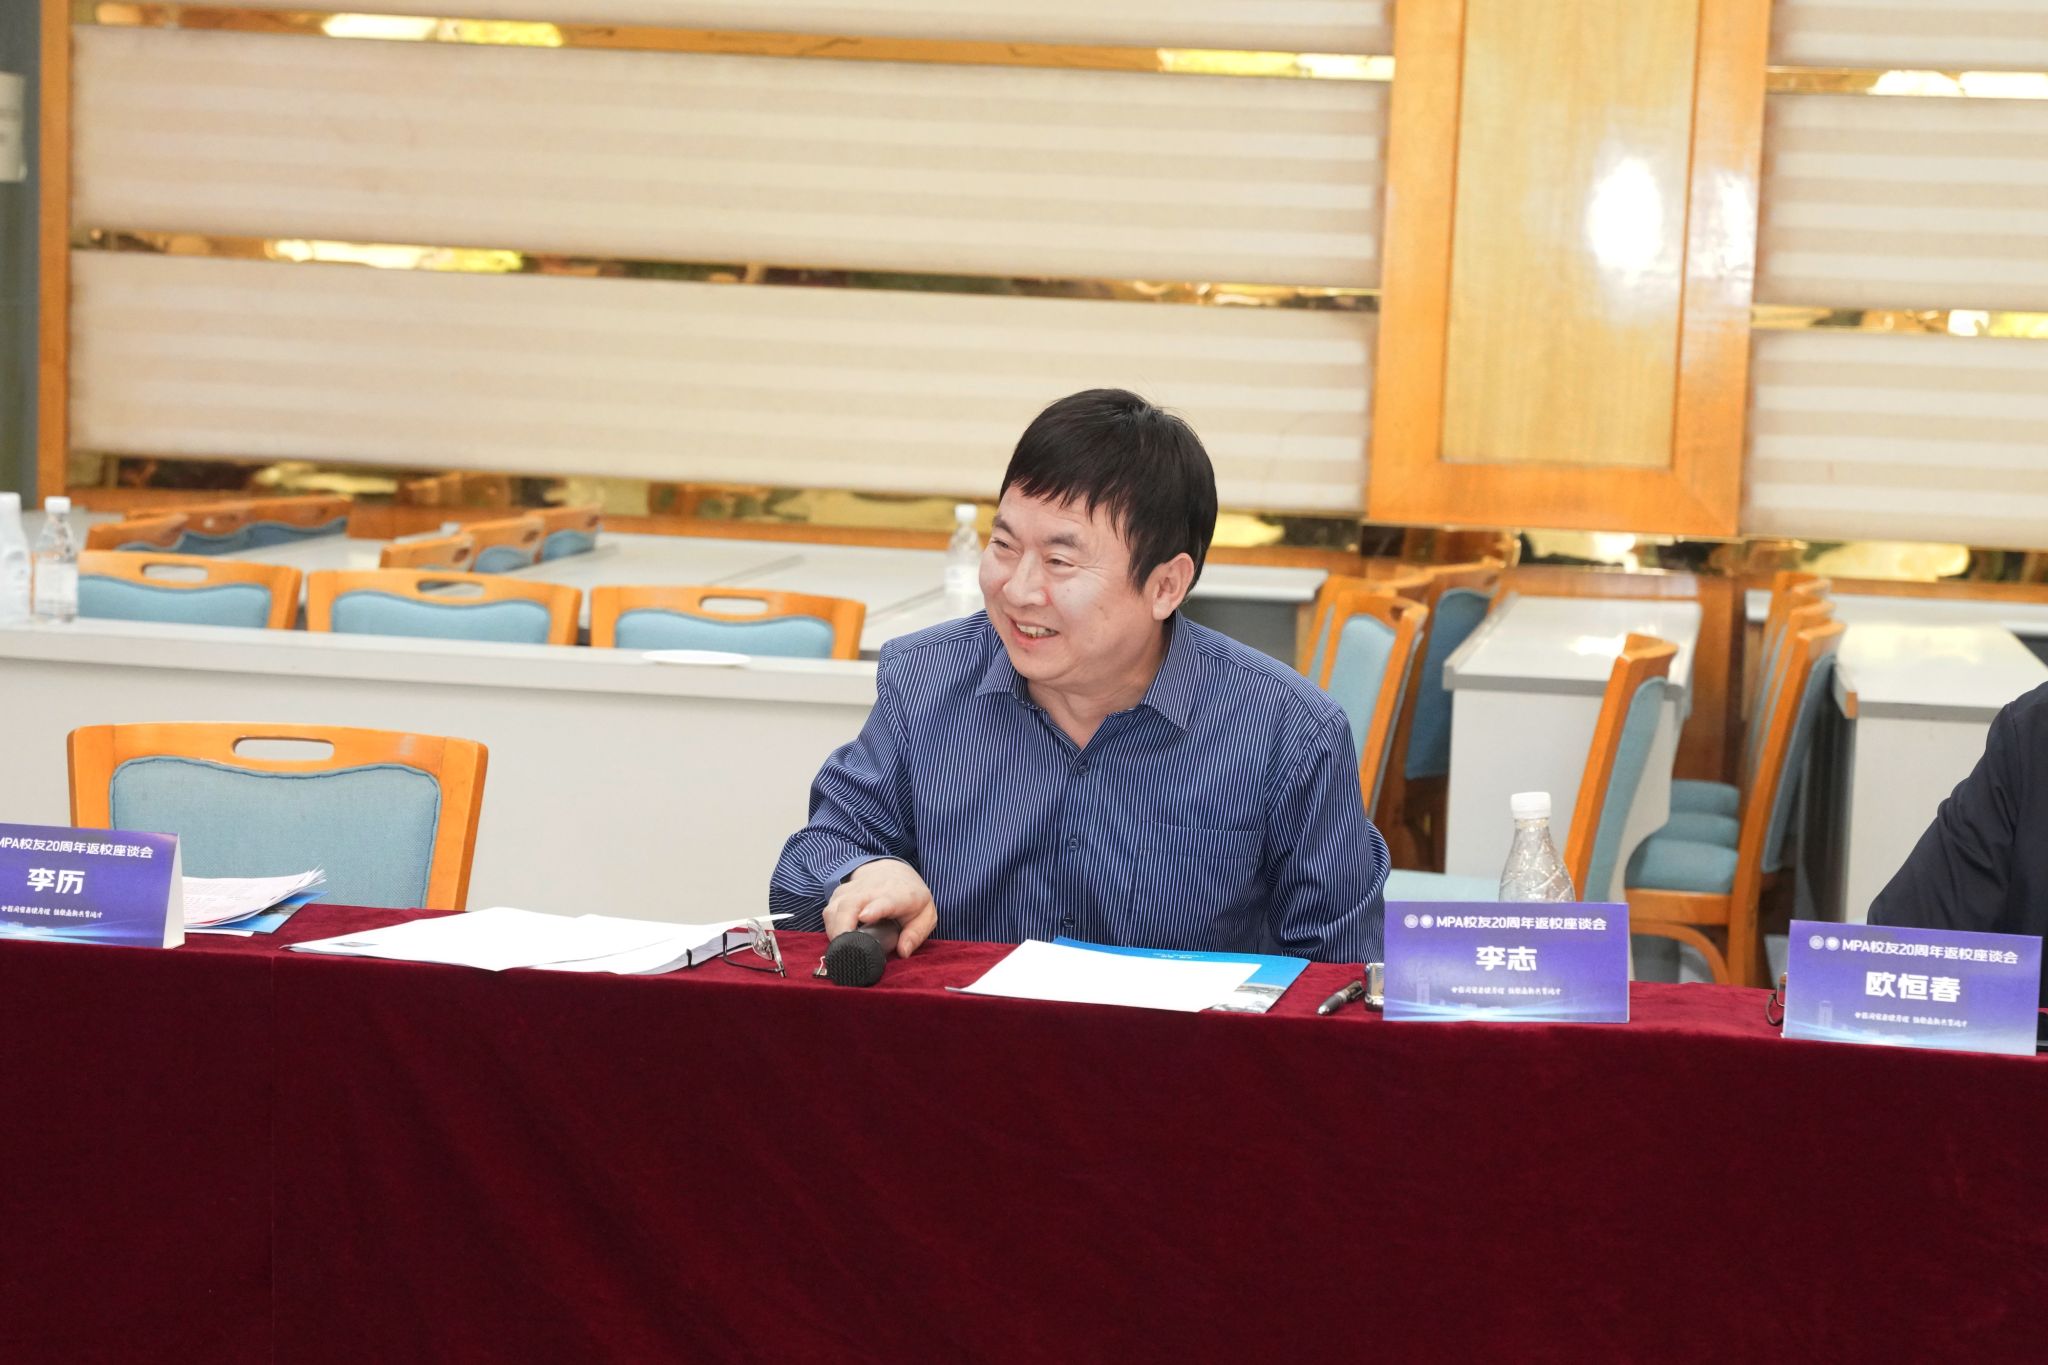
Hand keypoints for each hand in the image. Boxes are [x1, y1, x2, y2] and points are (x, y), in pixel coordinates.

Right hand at [823, 859, 937, 957]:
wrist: (894, 871)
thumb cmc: (911, 898)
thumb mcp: (925, 915)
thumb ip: (916, 935)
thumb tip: (903, 952)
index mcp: (898, 895)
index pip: (885, 900)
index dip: (874, 909)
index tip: (865, 916)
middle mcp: (873, 889)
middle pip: (851, 904)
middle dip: (843, 925)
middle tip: (844, 948)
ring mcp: (854, 889)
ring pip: (836, 907)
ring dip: (834, 929)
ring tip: (840, 947)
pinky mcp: (840, 893)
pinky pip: (829, 910)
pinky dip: (830, 926)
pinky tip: (838, 937)